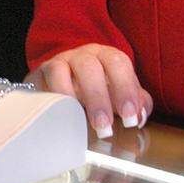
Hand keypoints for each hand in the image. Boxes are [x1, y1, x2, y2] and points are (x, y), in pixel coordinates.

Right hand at [29, 45, 152, 139]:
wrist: (58, 86)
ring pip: (66, 70)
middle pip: (93, 67)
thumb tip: (141, 116)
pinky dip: (57, 95)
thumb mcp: (117, 96)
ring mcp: (62, 61)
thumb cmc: (94, 92)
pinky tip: (63, 114)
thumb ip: (135, 103)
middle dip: (100, 98)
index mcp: (108, 57)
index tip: (130, 118)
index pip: (120, 64)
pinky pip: (49, 78)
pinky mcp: (42, 72)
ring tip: (81, 124)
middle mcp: (85, 55)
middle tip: (105, 128)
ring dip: (74, 98)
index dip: (126, 90)